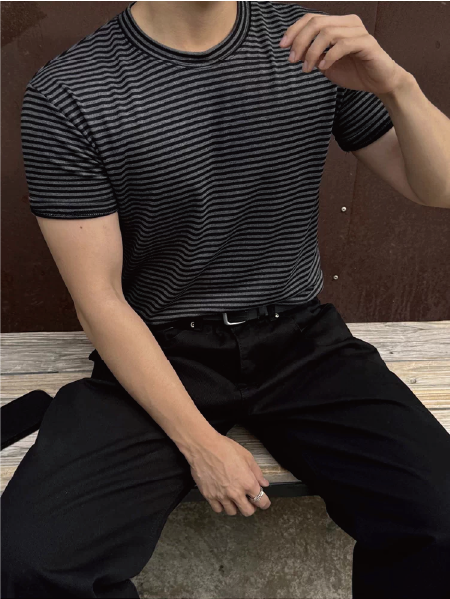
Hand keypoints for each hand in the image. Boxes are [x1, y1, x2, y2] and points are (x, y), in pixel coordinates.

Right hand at [187, 433, 270, 515]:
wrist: (203, 447)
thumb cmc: (225, 448)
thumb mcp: (247, 456)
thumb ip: (257, 472)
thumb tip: (264, 483)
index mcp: (247, 482)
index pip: (261, 501)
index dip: (264, 503)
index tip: (264, 502)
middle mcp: (235, 493)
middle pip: (248, 511)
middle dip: (251, 507)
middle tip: (249, 501)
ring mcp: (221, 496)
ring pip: (232, 512)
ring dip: (236, 506)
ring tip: (234, 498)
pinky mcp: (209, 496)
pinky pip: (218, 509)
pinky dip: (221, 506)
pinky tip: (222, 498)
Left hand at [279, 12, 408, 95]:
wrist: (379, 82)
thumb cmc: (354, 72)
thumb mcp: (326, 64)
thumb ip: (313, 55)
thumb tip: (293, 51)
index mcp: (338, 24)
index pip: (311, 19)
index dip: (294, 30)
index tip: (282, 46)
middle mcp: (348, 23)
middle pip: (317, 23)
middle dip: (300, 41)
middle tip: (291, 60)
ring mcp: (359, 31)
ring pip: (328, 33)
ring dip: (312, 52)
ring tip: (307, 69)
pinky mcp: (367, 43)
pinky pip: (342, 45)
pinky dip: (328, 56)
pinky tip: (323, 67)